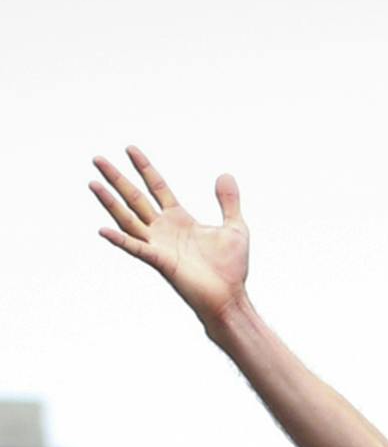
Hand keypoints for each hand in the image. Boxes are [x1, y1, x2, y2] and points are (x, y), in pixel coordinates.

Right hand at [91, 146, 248, 326]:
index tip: (129, 148)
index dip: (144, 167)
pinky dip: (120, 240)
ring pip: (128, 218)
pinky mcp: (160, 262)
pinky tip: (103, 230)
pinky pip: (136, 249)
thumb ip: (229, 202)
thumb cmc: (232, 269)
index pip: (157, 186)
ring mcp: (159, 245)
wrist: (230, 298)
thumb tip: (225, 175)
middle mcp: (164, 230)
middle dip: (116, 178)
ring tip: (93, 183)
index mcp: (179, 219)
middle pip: (135, 197)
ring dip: (110, 202)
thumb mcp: (235, 227)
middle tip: (97, 159)